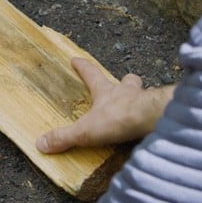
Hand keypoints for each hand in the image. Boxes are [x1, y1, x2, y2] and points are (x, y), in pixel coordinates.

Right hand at [36, 57, 173, 153]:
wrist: (152, 120)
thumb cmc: (117, 119)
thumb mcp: (85, 131)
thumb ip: (64, 137)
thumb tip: (40, 143)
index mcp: (106, 92)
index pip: (91, 74)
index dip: (82, 67)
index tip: (75, 59)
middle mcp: (126, 92)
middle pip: (126, 80)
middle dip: (124, 81)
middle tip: (124, 84)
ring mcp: (145, 100)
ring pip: (144, 93)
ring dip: (142, 97)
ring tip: (141, 107)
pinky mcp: (160, 112)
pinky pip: (157, 111)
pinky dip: (155, 116)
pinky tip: (155, 125)